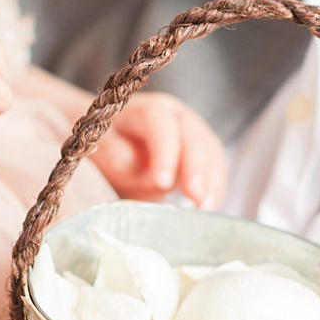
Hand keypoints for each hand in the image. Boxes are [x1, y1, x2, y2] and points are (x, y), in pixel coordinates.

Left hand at [94, 93, 226, 208]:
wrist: (116, 139)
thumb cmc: (109, 145)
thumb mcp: (103, 152)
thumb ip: (125, 163)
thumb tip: (160, 182)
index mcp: (144, 110)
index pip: (160, 124)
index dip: (165, 152)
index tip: (163, 182)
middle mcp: (175, 115)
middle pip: (193, 137)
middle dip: (196, 170)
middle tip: (196, 198)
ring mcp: (194, 132)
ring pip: (211, 152)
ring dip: (212, 183)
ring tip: (206, 209)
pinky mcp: (204, 152)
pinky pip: (216, 167)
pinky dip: (216, 188)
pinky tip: (210, 207)